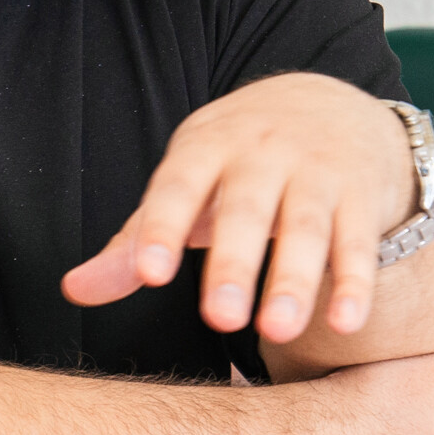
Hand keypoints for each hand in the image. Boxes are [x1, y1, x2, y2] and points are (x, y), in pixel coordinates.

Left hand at [61, 73, 418, 341]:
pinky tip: (344, 322)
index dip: (161, 229)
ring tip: (278, 331)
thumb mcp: (186, 183)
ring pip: (307, 226)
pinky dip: (355, 281)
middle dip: (234, 263)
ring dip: (295, 280)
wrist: (329, 103)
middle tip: (221, 319)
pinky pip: (359, 239)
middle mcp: (262, 155)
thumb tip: (73, 290)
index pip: (178, 187)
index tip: (149, 276)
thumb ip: (136, 240)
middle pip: (247, 209)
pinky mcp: (359, 196)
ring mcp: (316, 172)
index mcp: (206, 148)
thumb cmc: (237, 161)